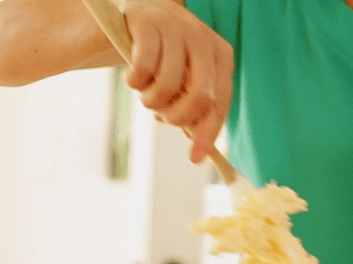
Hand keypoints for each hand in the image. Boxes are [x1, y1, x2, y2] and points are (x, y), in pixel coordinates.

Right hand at [122, 0, 233, 163]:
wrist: (132, 14)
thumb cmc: (162, 54)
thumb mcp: (184, 78)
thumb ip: (194, 106)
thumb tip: (200, 147)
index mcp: (220, 53)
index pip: (220, 101)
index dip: (207, 133)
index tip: (194, 158)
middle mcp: (203, 37)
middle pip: (200, 96)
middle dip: (177, 118)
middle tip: (161, 117)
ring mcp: (176, 26)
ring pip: (168, 85)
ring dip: (151, 101)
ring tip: (145, 94)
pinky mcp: (147, 22)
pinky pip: (143, 69)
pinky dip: (134, 82)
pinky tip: (133, 78)